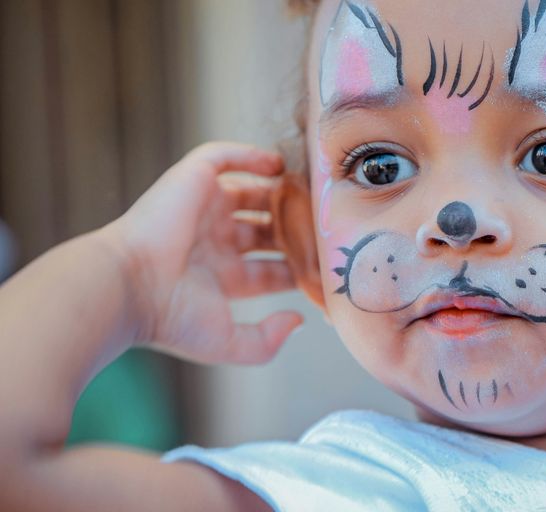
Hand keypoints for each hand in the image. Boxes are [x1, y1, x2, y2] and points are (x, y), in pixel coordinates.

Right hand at [105, 142, 303, 363]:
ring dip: (281, 193)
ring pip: (252, 193)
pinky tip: (278, 165)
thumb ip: (266, 341)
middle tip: (324, 228)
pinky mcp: (192, 181)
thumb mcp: (227, 343)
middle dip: (295, 230)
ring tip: (309, 194)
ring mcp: (204, 211)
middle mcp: (214, 243)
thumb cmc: (171, 318)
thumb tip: (298, 320)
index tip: (326, 266)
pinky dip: (251, 156)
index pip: (271, 270)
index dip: (298, 267)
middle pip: (267, 230)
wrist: (127, 287)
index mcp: (222, 279)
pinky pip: (224, 158)